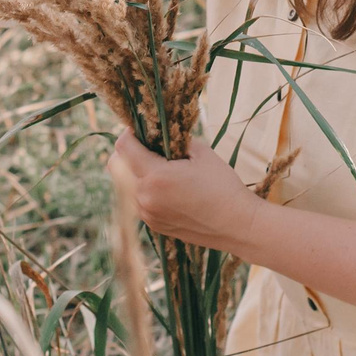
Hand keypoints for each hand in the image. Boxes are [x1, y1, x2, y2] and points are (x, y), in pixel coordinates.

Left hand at [108, 132, 261, 252]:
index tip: (139, 129)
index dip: (128, 133)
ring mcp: (147, 214)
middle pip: (117, 167)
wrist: (238, 226)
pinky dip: (146, 190)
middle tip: (147, 146)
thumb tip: (159, 135)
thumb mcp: (201, 153)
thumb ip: (174, 141)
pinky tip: (168, 188)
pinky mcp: (154, 226)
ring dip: (136, 173)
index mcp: (155, 176)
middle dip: (127, 153)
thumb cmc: (223, 186)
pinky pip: (139, 201)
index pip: (123, 148)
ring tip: (161, 168)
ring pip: (126, 186)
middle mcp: (144, 197)